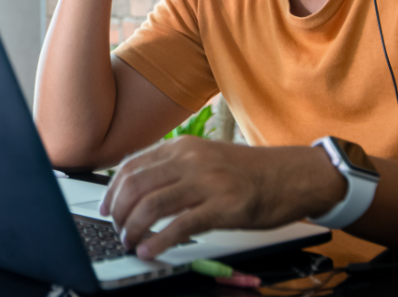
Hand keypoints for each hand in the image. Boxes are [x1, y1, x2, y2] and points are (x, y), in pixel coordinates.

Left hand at [100, 137, 344, 259]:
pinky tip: (150, 250)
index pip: (133, 165)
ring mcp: (207, 182)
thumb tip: (139, 188)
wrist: (291, 175)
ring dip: (134, 228)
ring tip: (131, 242)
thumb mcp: (206, 158)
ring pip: (152, 205)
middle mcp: (191, 159)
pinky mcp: (223, 206)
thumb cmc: (249, 171)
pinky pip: (180, 226)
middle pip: (137, 185)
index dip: (113, 190)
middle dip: (119, 213)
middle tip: (118, 231)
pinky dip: (159, 241)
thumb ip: (175, 167)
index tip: (106, 209)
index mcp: (183, 146)